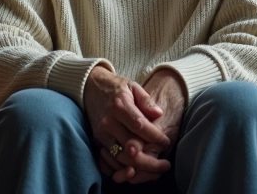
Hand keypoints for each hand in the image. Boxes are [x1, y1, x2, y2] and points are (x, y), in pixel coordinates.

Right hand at [83, 66, 171, 182]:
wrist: (90, 87)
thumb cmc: (117, 87)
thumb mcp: (133, 87)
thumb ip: (146, 101)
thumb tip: (159, 114)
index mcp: (120, 106)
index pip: (140, 126)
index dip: (155, 136)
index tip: (167, 142)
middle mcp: (108, 122)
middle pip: (130, 146)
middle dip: (150, 158)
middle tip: (165, 163)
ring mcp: (100, 133)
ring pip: (120, 157)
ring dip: (138, 166)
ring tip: (155, 168)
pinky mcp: (96, 141)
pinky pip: (109, 160)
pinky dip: (123, 168)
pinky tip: (137, 170)